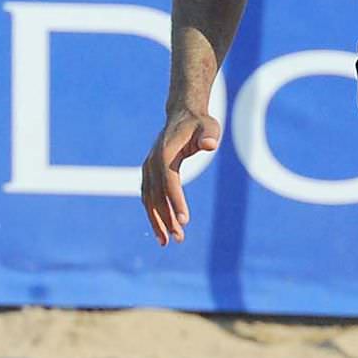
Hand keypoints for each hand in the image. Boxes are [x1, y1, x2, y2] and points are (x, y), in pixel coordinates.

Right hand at [142, 109, 220, 245]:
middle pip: (156, 194)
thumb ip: (209, 135)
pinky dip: (154, 214)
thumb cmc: (200, 123)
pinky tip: (162, 230)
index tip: (185, 220)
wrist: (183, 115)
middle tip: (178, 238)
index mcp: (164, 152)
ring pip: (149, 199)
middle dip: (166, 218)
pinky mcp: (150, 174)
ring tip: (167, 242)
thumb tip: (209, 145)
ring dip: (158, 221)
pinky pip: (149, 197)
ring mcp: (148, 168)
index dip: (175, 200)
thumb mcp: (209, 126)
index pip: (169, 181)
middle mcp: (152, 162)